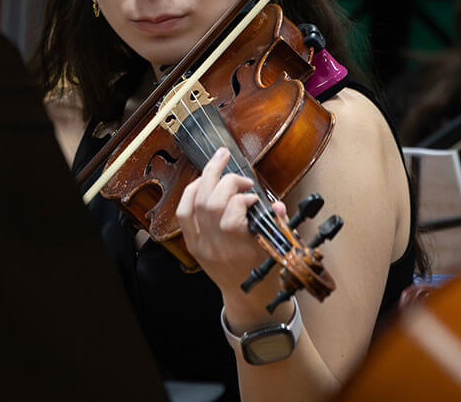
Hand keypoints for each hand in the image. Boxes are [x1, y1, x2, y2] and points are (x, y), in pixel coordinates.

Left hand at [177, 147, 286, 294]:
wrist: (246, 295)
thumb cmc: (263, 269)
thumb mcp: (276, 248)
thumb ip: (277, 224)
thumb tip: (276, 205)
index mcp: (239, 250)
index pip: (232, 215)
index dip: (243, 198)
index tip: (254, 198)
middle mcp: (216, 247)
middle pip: (210, 203)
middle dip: (225, 180)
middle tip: (240, 176)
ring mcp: (200, 245)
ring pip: (193, 204)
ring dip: (206, 178)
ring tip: (219, 164)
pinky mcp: (191, 243)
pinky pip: (183, 213)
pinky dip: (190, 192)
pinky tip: (203, 181)